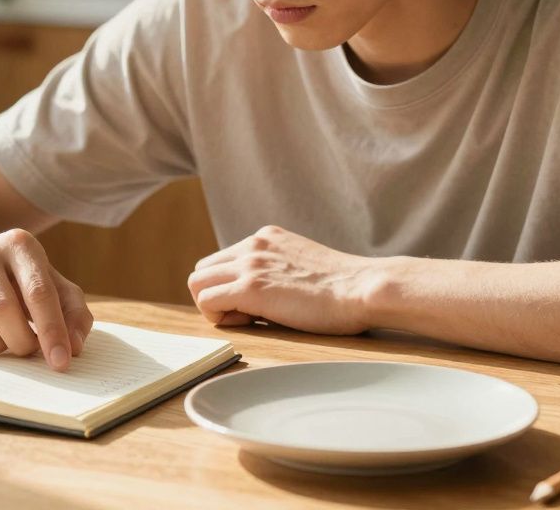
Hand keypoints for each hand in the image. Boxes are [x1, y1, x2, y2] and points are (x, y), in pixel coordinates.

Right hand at [0, 228, 93, 370]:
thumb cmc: (22, 282)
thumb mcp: (54, 286)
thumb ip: (73, 312)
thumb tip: (74, 346)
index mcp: (19, 244)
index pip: (39, 293)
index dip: (52, 332)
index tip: (61, 362)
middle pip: (3, 310)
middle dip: (21, 342)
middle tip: (28, 349)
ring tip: (2, 341)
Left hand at [187, 226, 380, 333]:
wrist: (363, 288)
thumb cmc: (343, 288)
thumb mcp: (302, 264)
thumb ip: (277, 269)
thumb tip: (260, 294)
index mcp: (266, 237)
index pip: (222, 260)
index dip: (230, 286)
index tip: (254, 304)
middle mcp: (253, 244)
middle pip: (203, 270)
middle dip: (215, 295)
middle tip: (245, 314)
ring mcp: (250, 263)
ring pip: (197, 283)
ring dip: (214, 306)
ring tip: (247, 319)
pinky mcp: (251, 287)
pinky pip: (206, 301)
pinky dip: (219, 317)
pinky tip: (250, 322)